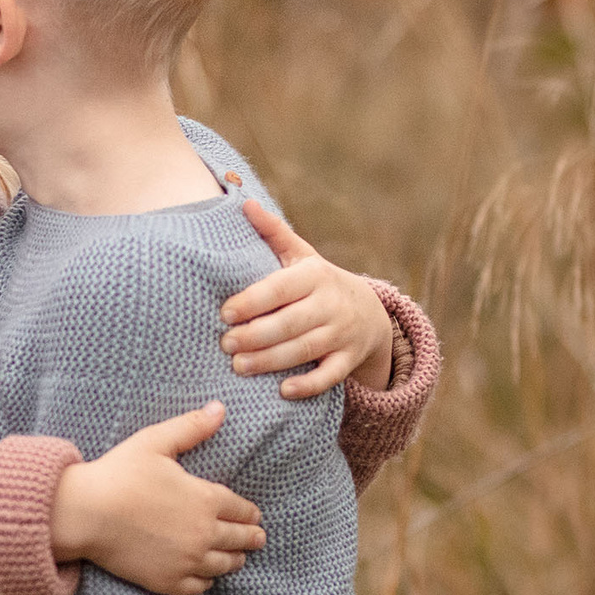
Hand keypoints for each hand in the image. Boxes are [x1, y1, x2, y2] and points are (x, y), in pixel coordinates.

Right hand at [50, 404, 263, 594]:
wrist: (86, 514)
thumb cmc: (119, 475)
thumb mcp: (155, 442)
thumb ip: (191, 427)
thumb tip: (220, 409)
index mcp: (206, 500)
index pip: (241, 509)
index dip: (250, 512)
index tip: (255, 515)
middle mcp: (204, 534)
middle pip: (239, 539)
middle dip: (251, 538)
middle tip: (259, 539)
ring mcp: (187, 561)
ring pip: (223, 565)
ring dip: (234, 560)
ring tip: (239, 559)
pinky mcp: (168, 581)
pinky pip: (199, 587)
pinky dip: (207, 581)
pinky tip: (207, 577)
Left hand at [221, 201, 396, 398]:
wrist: (369, 312)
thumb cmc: (317, 282)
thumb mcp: (300, 255)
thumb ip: (272, 232)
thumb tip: (242, 203)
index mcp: (314, 275)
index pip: (280, 288)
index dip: (252, 301)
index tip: (224, 313)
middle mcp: (331, 303)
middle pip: (290, 322)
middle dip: (256, 335)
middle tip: (225, 344)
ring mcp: (342, 333)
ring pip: (305, 349)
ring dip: (271, 361)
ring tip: (239, 367)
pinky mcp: (348, 359)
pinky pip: (330, 376)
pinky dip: (309, 385)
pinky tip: (284, 391)